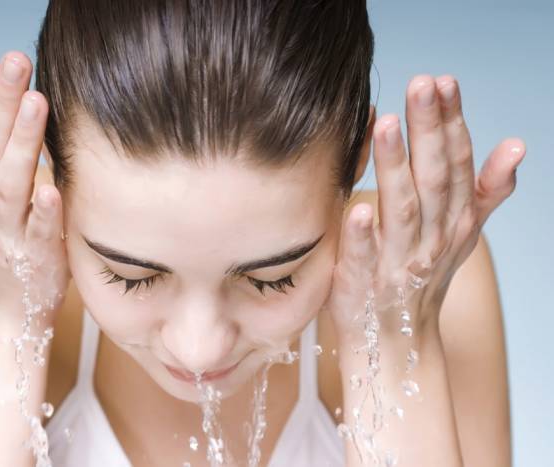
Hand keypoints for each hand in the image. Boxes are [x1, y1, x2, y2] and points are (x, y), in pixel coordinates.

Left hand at [327, 74, 524, 344]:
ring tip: (386, 125)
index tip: (442, 81)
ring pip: (402, 211)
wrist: (397, 340)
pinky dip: (362, 237)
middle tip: (420, 84)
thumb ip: (486, 190)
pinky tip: (355, 209)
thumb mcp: (464, 233)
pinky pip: (364, 259)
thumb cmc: (424, 276)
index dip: (451, 122)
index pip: (456, 164)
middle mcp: (432, 239)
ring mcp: (399, 263)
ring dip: (395, 168)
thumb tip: (517, 144)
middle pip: (433, 178)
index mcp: (453, 220)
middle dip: (429, 129)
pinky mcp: (364, 284)